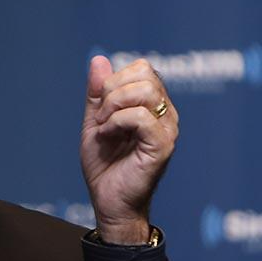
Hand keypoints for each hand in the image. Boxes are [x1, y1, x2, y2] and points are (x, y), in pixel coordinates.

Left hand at [80, 55, 178, 243]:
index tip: (100, 109)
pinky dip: (116, 123)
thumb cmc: (104, 165)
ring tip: (104, 128)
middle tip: (100, 118)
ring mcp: (166, 128)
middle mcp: (164, 113)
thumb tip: (99, 59)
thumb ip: (97, 94)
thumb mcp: (95, 123)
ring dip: (113, 107)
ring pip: (145, 91)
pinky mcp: (162, 145)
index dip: (113, 81)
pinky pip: (141, 117)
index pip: (140, 68)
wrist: (108, 201)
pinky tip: (108, 137)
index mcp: (152, 105)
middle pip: (144, 73)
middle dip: (111, 92)